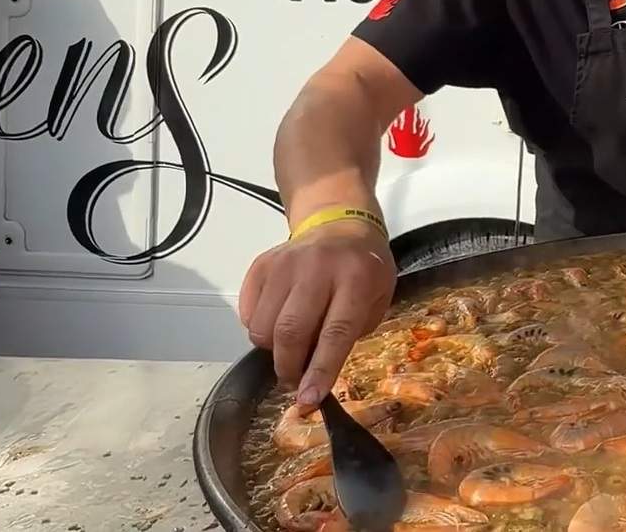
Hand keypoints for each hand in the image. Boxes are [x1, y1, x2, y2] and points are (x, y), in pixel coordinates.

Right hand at [238, 219, 395, 408]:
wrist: (341, 225)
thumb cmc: (364, 270)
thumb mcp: (377, 299)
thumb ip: (350, 334)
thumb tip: (314, 376)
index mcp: (356, 278)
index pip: (335, 332)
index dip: (320, 370)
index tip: (308, 400)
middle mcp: (317, 268)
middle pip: (291, 331)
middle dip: (288, 368)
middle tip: (295, 380)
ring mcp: (285, 263)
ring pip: (263, 327)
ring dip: (273, 350)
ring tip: (291, 345)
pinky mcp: (261, 264)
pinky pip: (248, 313)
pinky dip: (259, 329)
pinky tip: (279, 321)